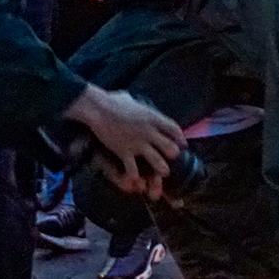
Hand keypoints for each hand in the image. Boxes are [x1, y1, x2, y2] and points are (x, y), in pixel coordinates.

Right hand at [67, 86, 185, 198]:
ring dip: (161, 168)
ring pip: (157, 161)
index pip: (174, 129)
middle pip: (171, 147)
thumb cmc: (111, 101)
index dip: (180, 138)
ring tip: (162, 172)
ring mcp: (137, 143)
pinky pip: (133, 169)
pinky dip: (134, 176)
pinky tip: (135, 179)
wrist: (97, 109)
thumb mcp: (129, 99)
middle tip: (170, 158)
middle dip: (173, 154)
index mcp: (152, 118)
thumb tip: (132, 101)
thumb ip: (136, 104)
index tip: (182, 143)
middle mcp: (149, 132)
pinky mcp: (124, 151)